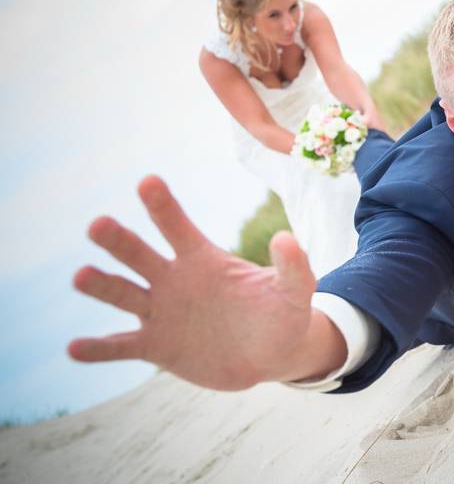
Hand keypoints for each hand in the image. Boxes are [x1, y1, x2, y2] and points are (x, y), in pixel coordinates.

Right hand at [68, 176, 345, 389]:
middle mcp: (174, 280)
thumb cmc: (282, 313)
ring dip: (101, 285)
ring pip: (123, 294)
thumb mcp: (294, 291)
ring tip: (81, 276)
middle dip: (119, 240)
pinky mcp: (156, 347)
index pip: (178, 226)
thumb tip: (286, 238)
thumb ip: (293, 266)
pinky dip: (98, 348)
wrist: (272, 355)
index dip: (164, 205)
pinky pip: (122, 346)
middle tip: (98, 225)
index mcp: (203, 259)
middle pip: (139, 254)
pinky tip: (74, 348)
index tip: (148, 181)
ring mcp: (161, 313)